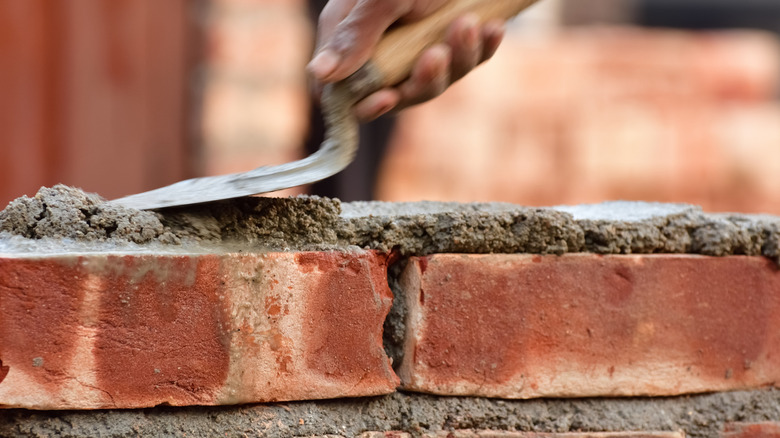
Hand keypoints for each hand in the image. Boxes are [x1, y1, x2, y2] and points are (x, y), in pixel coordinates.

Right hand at [308, 0, 505, 120]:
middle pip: (397, 95)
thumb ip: (354, 36)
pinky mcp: (450, 41)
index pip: (342, 93)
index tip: (388, 97)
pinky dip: (481, 48)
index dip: (362, 105)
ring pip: (435, 81)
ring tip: (468, 23)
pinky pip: (467, 61)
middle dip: (422, 80)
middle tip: (437, 53)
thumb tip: (319, 73)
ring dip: (457, 58)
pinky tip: (494, 29)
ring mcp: (416, 48)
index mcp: (351, 38)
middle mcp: (382, 49)